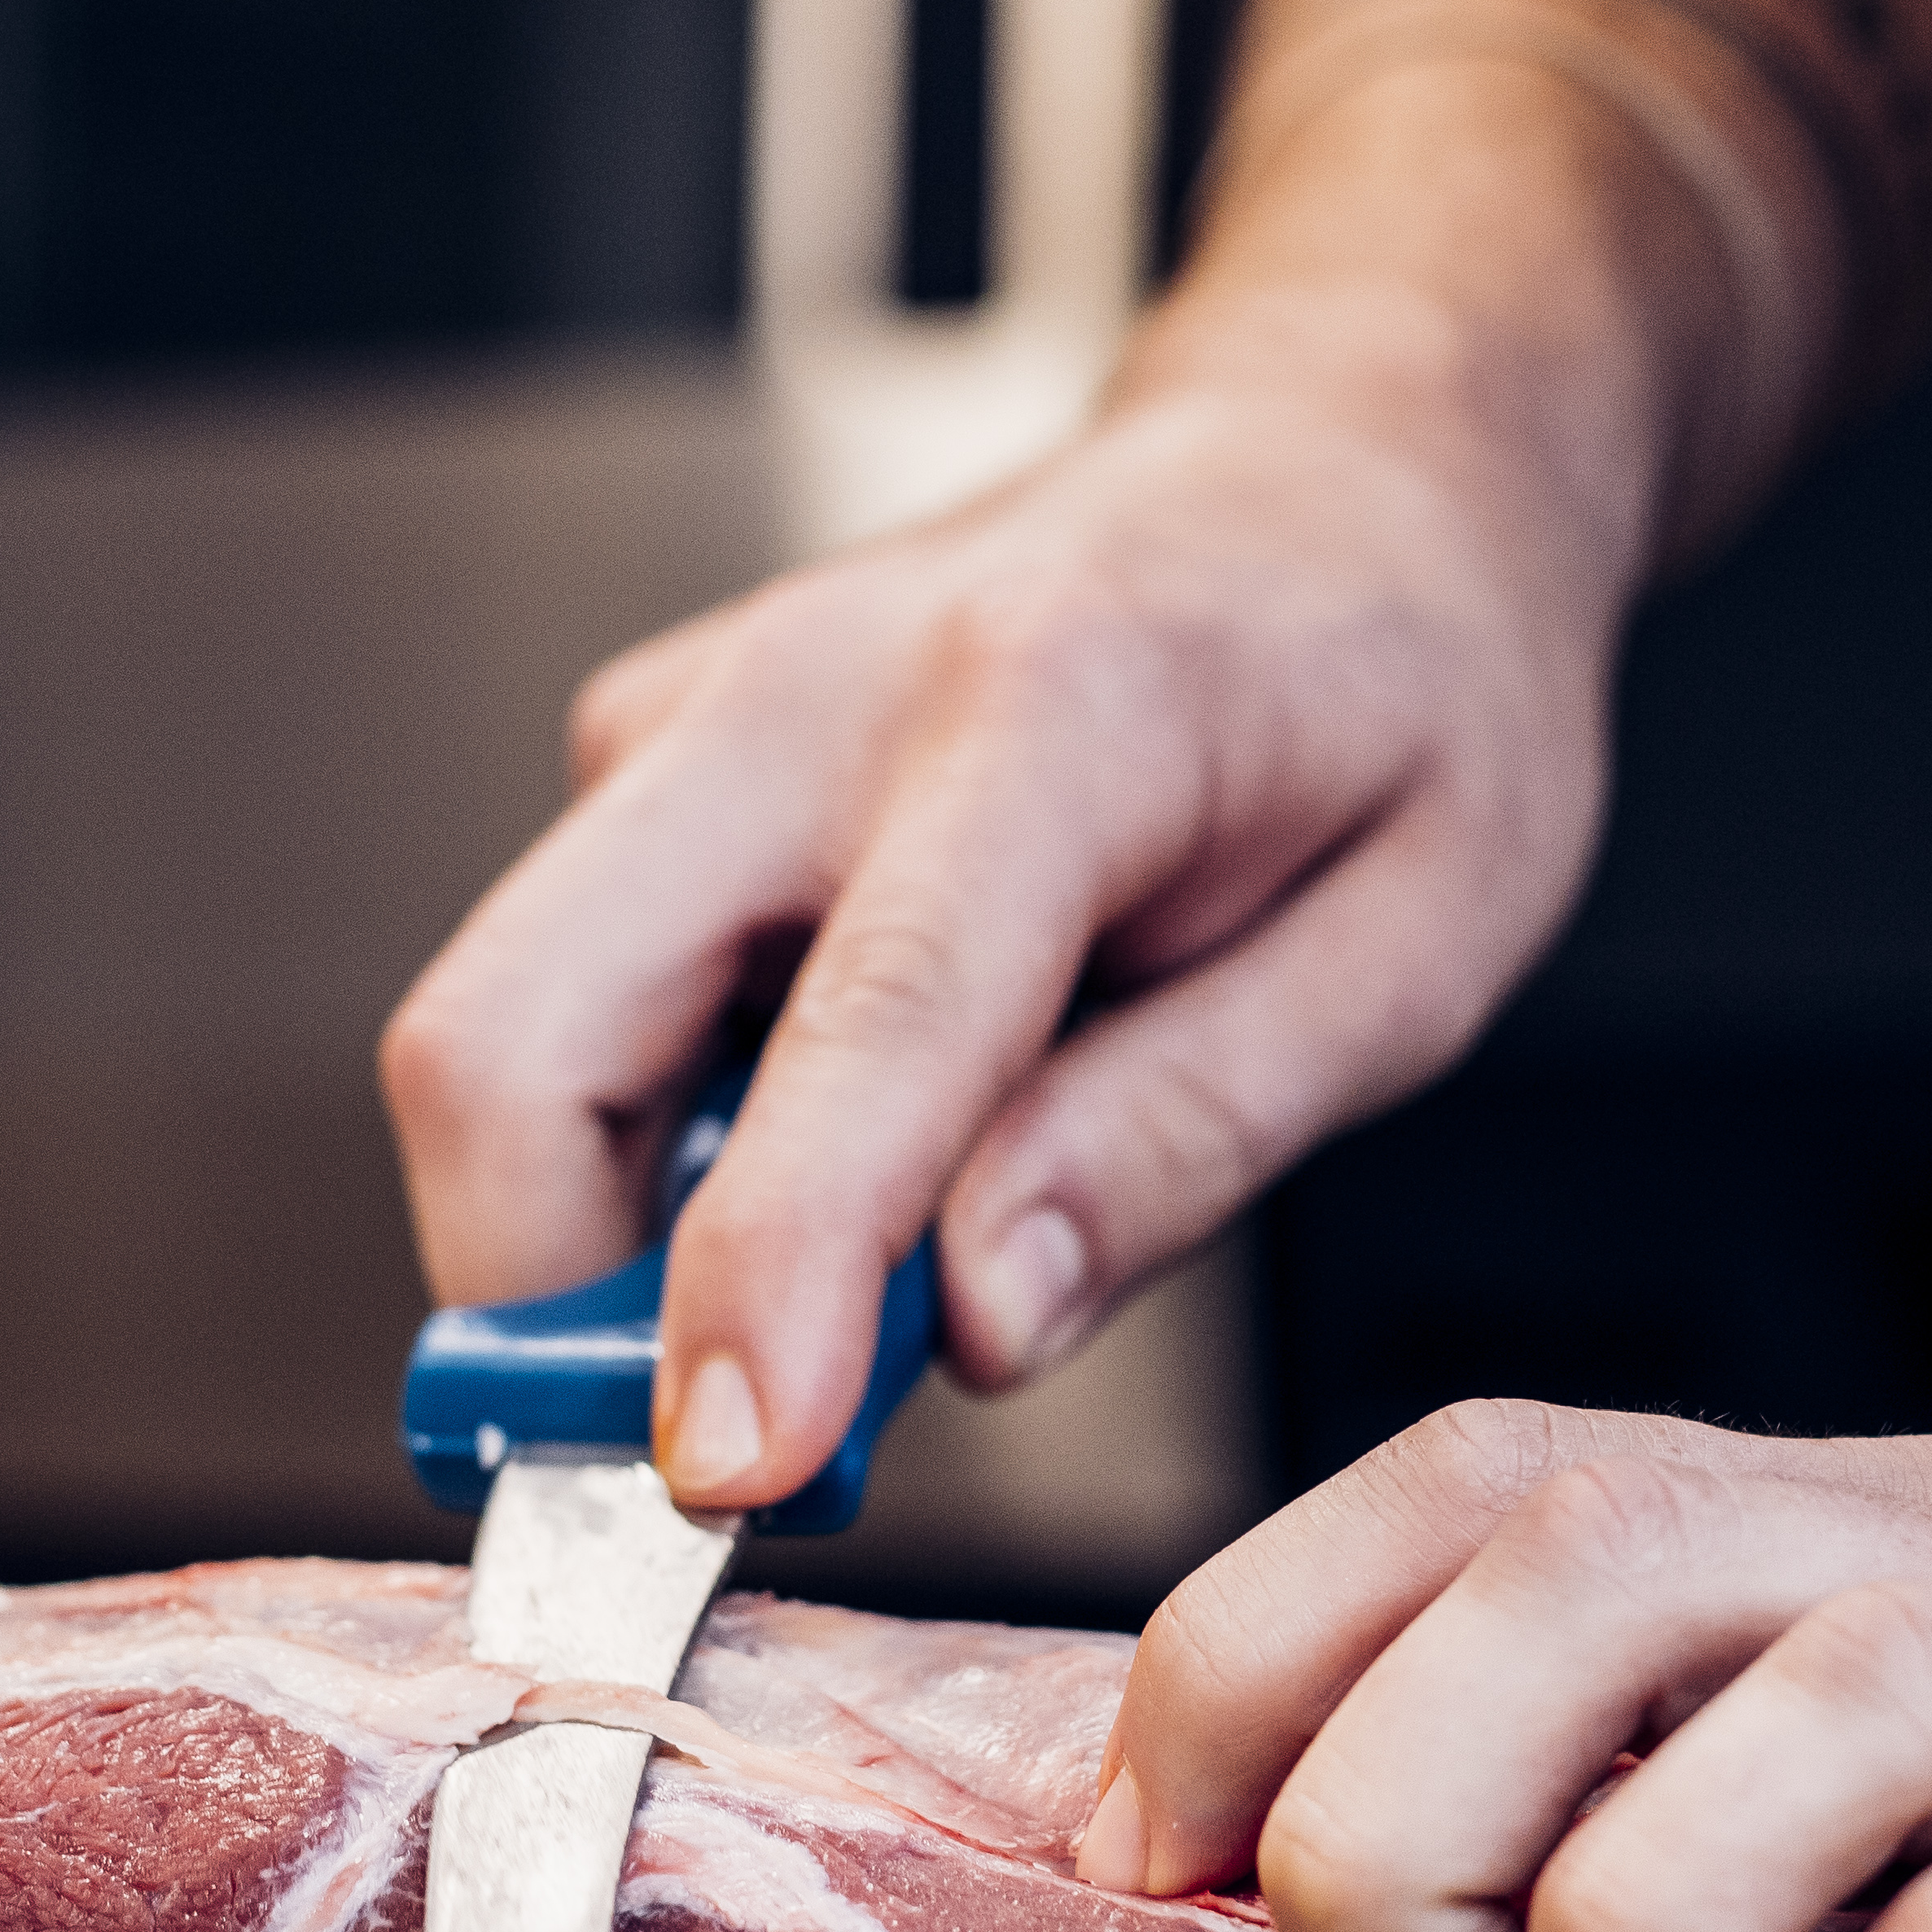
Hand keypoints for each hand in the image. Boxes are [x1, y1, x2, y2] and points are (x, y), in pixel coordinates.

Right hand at [381, 269, 1635, 1509]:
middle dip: (556, 1302)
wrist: (1334, 459)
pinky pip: (567, 1022)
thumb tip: (971, 1325)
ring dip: (633, 1236)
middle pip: (510, 1038)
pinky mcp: (642, 770)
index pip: (858, 1027)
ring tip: (888, 1252)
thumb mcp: (1421, 938)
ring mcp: (688, 718)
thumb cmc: (1399, 677)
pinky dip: (666, 1150)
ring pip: (509, 1052)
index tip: (723, 1471)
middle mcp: (803, 692)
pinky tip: (864, 1126)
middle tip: (757, 1445)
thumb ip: (1188, 1135)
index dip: (764, 1271)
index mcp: (1048, 709)